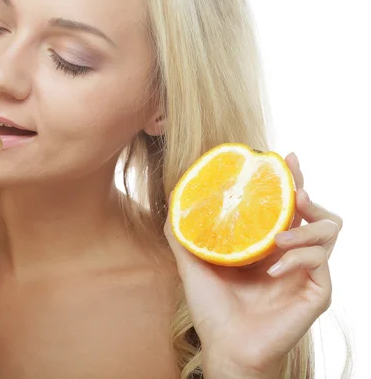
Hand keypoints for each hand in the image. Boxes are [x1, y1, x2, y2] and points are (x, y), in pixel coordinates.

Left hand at [164, 152, 341, 377]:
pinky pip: (321, 262)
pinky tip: (274, 266)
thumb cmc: (213, 308)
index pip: (286, 205)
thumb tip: (175, 199)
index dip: (290, 179)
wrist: (224, 346)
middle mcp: (291, 254)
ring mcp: (306, 273)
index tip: (284, 158)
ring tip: (277, 236)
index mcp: (268, 245)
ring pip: (329, 231)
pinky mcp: (316, 292)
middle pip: (315, 211)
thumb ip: (184, 234)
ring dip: (306, 226)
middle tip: (293, 188)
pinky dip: (300, 258)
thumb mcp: (193, 264)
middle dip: (306, 193)